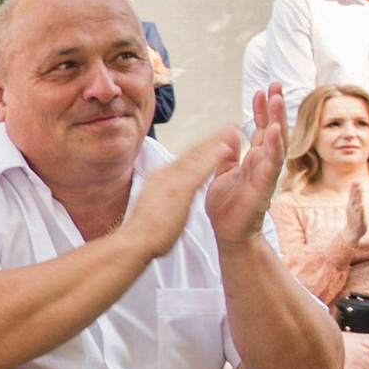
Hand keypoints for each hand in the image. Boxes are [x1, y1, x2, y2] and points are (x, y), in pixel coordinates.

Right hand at [124, 132, 230, 260]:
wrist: (135, 241)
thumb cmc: (144, 233)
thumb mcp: (152, 209)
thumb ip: (163, 200)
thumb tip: (167, 201)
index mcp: (160, 178)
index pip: (185, 159)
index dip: (202, 147)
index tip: (215, 139)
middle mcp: (165, 174)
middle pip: (193, 152)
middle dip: (212, 139)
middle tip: (229, 127)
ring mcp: (172, 180)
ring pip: (198, 156)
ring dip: (217, 142)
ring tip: (233, 131)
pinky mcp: (180, 189)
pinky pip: (200, 170)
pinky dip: (213, 158)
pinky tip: (226, 149)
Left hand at [206, 85, 286, 244]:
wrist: (228, 232)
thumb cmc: (227, 205)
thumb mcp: (223, 173)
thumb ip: (228, 154)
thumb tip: (230, 132)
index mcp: (253, 159)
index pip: (260, 129)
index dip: (261, 110)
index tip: (262, 90)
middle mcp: (263, 163)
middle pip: (272, 130)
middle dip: (273, 107)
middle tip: (275, 85)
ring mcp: (266, 173)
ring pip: (276, 142)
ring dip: (276, 120)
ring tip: (278, 99)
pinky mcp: (264, 186)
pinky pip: (271, 163)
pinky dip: (273, 147)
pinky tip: (274, 131)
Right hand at [343, 178, 368, 240]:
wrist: (351, 233)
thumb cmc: (354, 220)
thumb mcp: (353, 208)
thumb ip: (355, 200)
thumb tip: (355, 192)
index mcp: (351, 206)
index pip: (352, 195)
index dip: (353, 188)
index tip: (355, 180)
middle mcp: (352, 209)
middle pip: (353, 197)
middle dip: (354, 190)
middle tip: (356, 181)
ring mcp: (355, 215)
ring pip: (357, 204)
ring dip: (358, 197)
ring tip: (359, 190)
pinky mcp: (359, 220)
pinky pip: (360, 214)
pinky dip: (360, 210)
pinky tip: (362, 205)